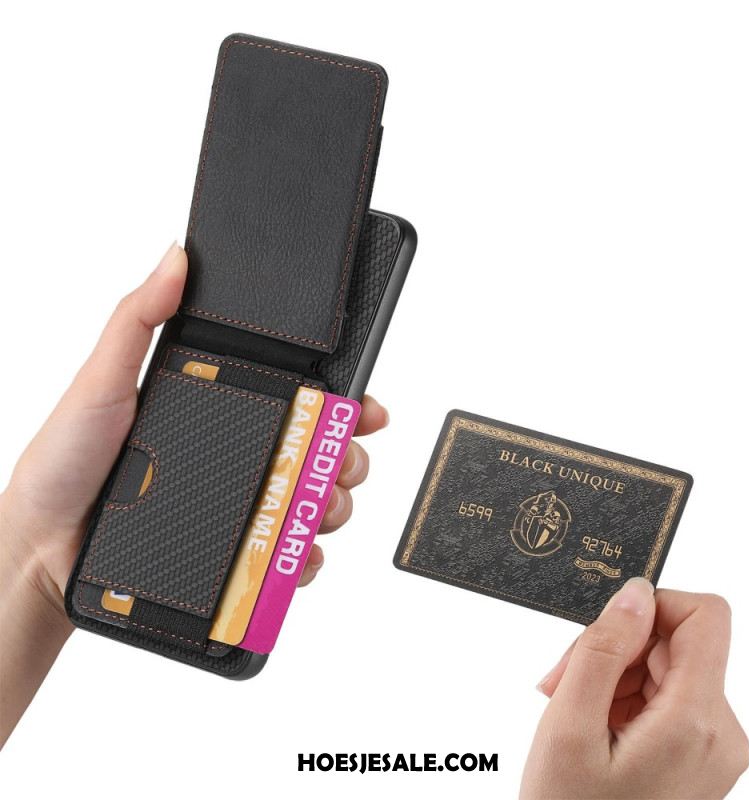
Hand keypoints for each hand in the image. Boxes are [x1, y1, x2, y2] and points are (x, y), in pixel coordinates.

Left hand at [0, 243, 388, 744]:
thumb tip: (176, 257)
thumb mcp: (103, 379)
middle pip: (319, 451)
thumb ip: (138, 317)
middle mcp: (237, 454)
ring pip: (312, 502)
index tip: (364, 407)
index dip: (341, 400)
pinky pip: (286, 556)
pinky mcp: (232, 552)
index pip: (297, 398)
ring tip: (323, 508)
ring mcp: (238, 504)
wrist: (44, 545)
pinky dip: (305, 557)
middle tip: (345, 462)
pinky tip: (300, 552)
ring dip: (333, 504)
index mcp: (221, 408)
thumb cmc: (65, 460)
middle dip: (348, 456)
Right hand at [520, 579, 748, 799]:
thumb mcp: (569, 726)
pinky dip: (622, 698)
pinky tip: (589, 724)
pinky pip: (665, 698)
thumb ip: (603, 649)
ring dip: (612, 674)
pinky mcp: (698, 756)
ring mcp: (713, 748)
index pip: (705, 616)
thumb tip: (636, 592)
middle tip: (563, 679)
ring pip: (665, 668)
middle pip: (675, 642)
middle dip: (614, 647)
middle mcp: (721, 732)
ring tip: (570, 708)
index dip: (653, 604)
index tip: (606, 626)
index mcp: (697, 722)